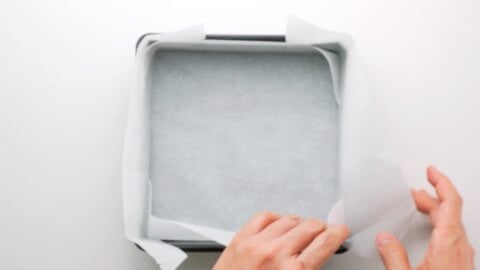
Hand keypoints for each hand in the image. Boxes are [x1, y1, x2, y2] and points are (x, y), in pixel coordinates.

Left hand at [213, 212, 349, 269]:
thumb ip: (309, 268)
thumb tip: (321, 254)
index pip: (325, 242)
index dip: (337, 233)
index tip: (340, 230)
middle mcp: (276, 254)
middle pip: (310, 226)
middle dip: (321, 228)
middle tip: (322, 232)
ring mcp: (257, 244)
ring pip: (289, 219)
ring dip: (299, 224)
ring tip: (300, 231)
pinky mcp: (240, 239)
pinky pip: (264, 217)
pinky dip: (276, 218)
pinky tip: (278, 225)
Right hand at [375, 166, 474, 269]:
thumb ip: (393, 255)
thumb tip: (384, 239)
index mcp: (449, 242)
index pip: (451, 202)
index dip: (441, 182)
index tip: (431, 171)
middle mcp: (460, 247)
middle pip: (449, 211)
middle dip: (429, 197)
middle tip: (412, 193)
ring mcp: (463, 257)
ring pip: (452, 224)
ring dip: (435, 212)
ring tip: (418, 207)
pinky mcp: (461, 266)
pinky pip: (453, 236)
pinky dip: (440, 225)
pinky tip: (430, 232)